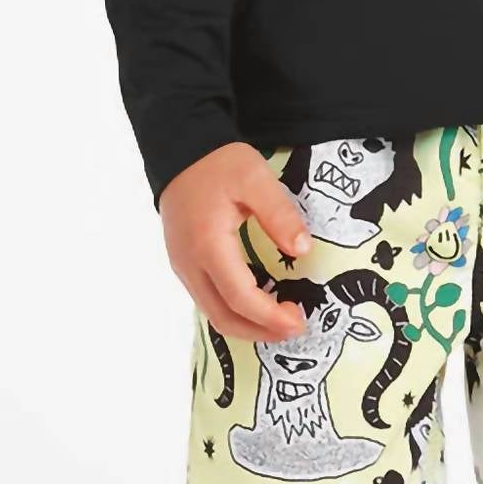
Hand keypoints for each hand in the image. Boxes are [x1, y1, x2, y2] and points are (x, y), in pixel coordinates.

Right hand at [159, 142, 313, 339]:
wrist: (180, 152)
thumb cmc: (218, 163)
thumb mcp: (255, 178)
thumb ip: (279, 214)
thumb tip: (302, 250)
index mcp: (208, 246)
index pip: (240, 298)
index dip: (270, 317)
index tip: (298, 321)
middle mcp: (190, 264)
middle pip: (223, 317)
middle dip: (260, 331)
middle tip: (295, 327)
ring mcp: (183, 266)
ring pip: (213, 312)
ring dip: (247, 324)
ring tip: (279, 320)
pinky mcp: (183, 263)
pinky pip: (207, 299)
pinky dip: (233, 310)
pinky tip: (257, 302)